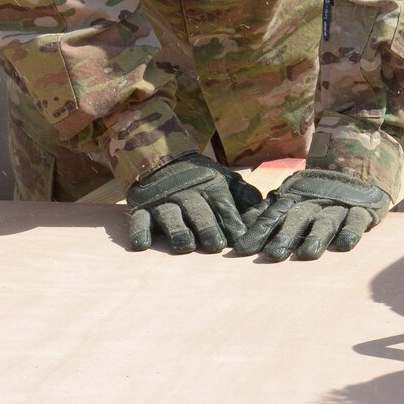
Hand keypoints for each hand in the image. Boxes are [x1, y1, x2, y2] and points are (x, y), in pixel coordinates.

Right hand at [125, 153, 262, 253]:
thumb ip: (245, 195)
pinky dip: (140, 232)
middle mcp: (187, 195)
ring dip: (177, 231)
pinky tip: (143, 245)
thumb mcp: (225, 180)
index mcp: (211, 188)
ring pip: (170, 217)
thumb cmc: (201, 179)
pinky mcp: (141, 208)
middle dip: (207, 228)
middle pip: (198, 212)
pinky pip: (138, 220)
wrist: (162, 157)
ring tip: (185, 246)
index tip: (240, 238)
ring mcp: (163, 201)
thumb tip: (264, 210)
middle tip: (215, 245)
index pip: (224, 206)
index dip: (232, 221)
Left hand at [235, 168, 389, 260]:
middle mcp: (313, 204)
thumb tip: (240, 228)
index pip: (273, 217)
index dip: (259, 232)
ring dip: (316, 236)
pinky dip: (351, 231)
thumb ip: (268, 214)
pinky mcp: (361, 211)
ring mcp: (337, 207)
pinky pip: (355, 221)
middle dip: (286, 235)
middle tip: (274, 254)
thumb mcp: (292, 200)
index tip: (243, 249)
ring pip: (325, 222)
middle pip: (297, 219)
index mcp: (294, 202)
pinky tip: (345, 244)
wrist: (357, 171)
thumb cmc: (317, 196)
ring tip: (308, 253)